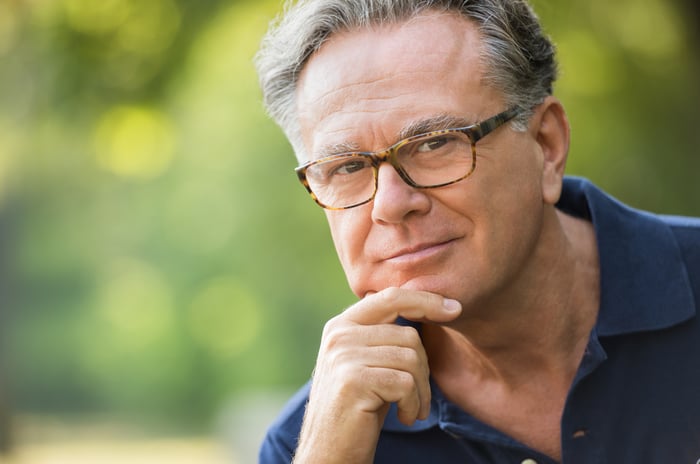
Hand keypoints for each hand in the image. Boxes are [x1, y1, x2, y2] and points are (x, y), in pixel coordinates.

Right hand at [292, 287, 461, 463]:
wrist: (330, 452)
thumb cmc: (359, 409)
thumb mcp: (369, 363)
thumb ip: (384, 335)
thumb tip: (427, 304)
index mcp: (342, 325)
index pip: (391, 297)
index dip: (425, 300)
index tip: (455, 309)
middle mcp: (339, 334)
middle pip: (409, 335)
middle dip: (425, 369)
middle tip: (419, 396)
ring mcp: (343, 355)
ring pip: (411, 358)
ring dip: (421, 392)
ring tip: (412, 409)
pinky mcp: (353, 380)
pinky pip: (406, 382)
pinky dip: (413, 404)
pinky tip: (404, 417)